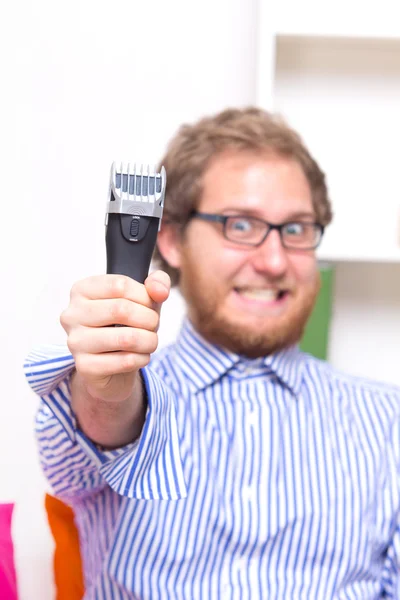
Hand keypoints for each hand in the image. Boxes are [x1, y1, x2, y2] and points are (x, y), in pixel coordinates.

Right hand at [60, 270, 169, 403]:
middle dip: (149, 319)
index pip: (120, 285)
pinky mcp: (85, 367)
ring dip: (149, 341)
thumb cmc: (127, 326)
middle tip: (154, 326)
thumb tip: (160, 291)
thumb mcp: (144, 300)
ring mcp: (75, 342)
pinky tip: (140, 357)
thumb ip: (157, 284)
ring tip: (150, 342)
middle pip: (122, 310)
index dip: (145, 296)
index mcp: (82, 290)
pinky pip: (126, 361)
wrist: (112, 368)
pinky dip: (142, 358)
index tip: (150, 306)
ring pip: (126, 338)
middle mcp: (72, 314)